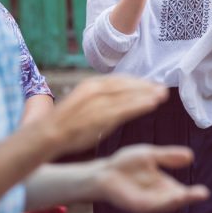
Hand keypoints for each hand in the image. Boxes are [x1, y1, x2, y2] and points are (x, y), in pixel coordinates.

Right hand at [49, 75, 166, 156]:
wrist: (49, 132)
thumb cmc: (67, 121)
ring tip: (162, 95)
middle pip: (127, 85)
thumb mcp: (83, 101)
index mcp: (91, 83)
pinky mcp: (101, 115)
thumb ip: (100, 97)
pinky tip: (152, 104)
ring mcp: (99, 102)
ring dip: (147, 94)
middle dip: (145, 86)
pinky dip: (140, 105)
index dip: (137, 82)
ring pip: (128, 95)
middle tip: (162, 89)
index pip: (119, 80)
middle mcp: (96, 89)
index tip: (151, 85)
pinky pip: (125, 108)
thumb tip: (117, 97)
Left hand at [96, 144, 209, 212]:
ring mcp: (148, 202)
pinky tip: (169, 198)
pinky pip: (152, 205)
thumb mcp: (150, 156)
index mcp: (164, 186)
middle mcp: (158, 196)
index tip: (204, 192)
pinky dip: (162, 202)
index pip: (182, 191)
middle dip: (189, 198)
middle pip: (177, 199)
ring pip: (166, 204)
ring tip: (190, 195)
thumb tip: (190, 156)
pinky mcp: (137, 205)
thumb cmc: (125, 164)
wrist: (104, 171)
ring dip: (178, 201)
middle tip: (203, 194)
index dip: (193, 193)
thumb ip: (168, 157)